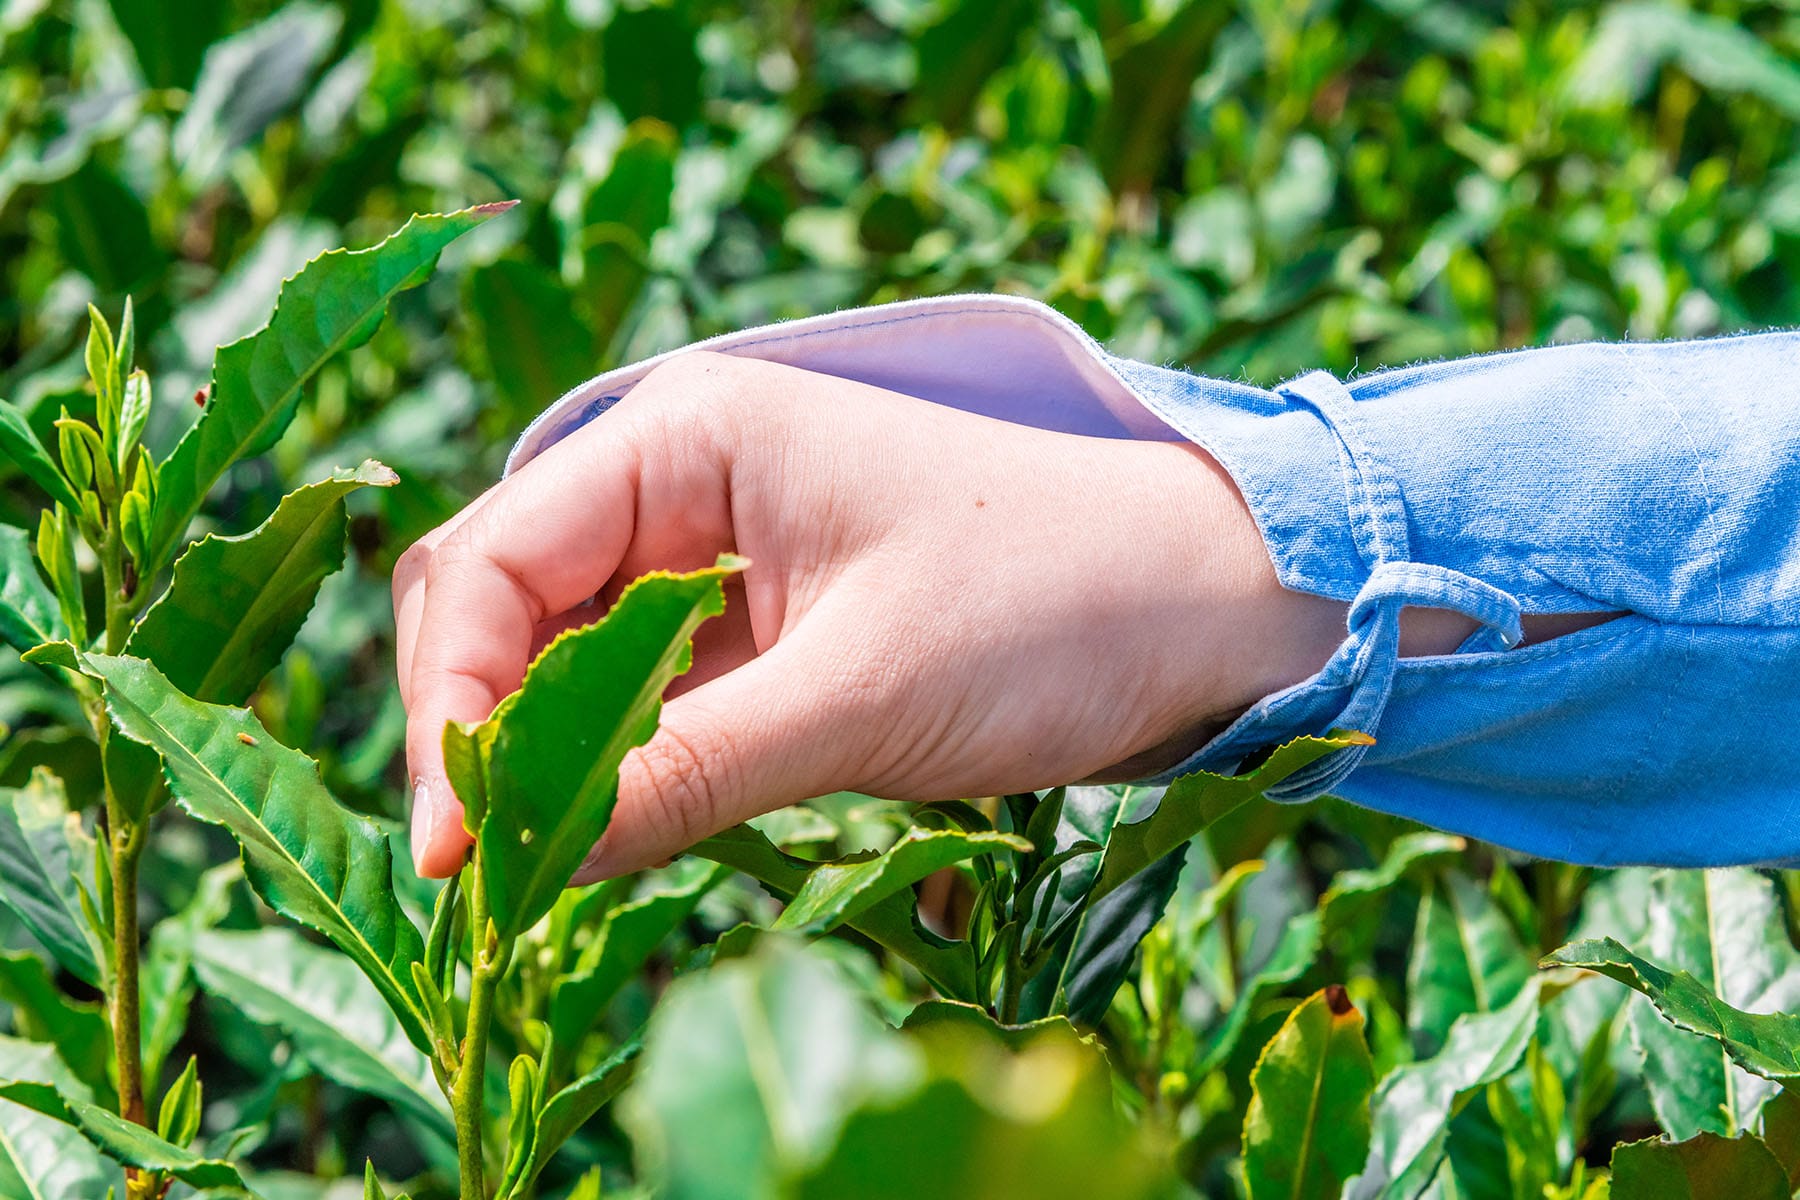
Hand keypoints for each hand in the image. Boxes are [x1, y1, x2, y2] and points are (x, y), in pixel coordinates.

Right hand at [393, 351, 1350, 878]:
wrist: (1205, 607)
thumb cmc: (1055, 606)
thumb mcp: (860, 695)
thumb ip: (685, 771)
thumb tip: (527, 852)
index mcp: (692, 433)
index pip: (501, 560)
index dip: (454, 701)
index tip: (456, 843)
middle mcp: (685, 477)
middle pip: (509, 600)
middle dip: (482, 726)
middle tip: (488, 864)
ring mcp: (720, 552)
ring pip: (570, 655)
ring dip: (544, 754)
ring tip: (539, 866)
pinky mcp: (761, 626)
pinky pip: (646, 693)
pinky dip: (615, 763)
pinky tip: (610, 834)